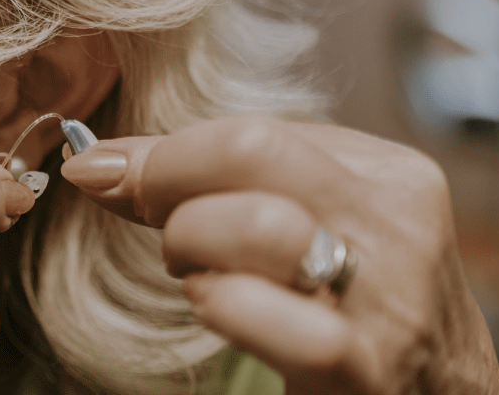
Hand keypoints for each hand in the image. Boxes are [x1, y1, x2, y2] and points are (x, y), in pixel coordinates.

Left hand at [62, 115, 498, 393]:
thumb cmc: (358, 311)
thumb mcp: (309, 226)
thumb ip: (221, 186)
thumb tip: (101, 161)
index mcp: (387, 174)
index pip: (251, 129)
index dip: (165, 153)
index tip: (111, 175)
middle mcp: (397, 224)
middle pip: (251, 151)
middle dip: (167, 180)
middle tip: (151, 222)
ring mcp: (390, 297)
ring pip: (261, 226)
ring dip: (193, 247)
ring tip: (194, 276)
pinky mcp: (372, 368)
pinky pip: (291, 326)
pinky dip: (229, 308)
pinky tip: (215, 308)